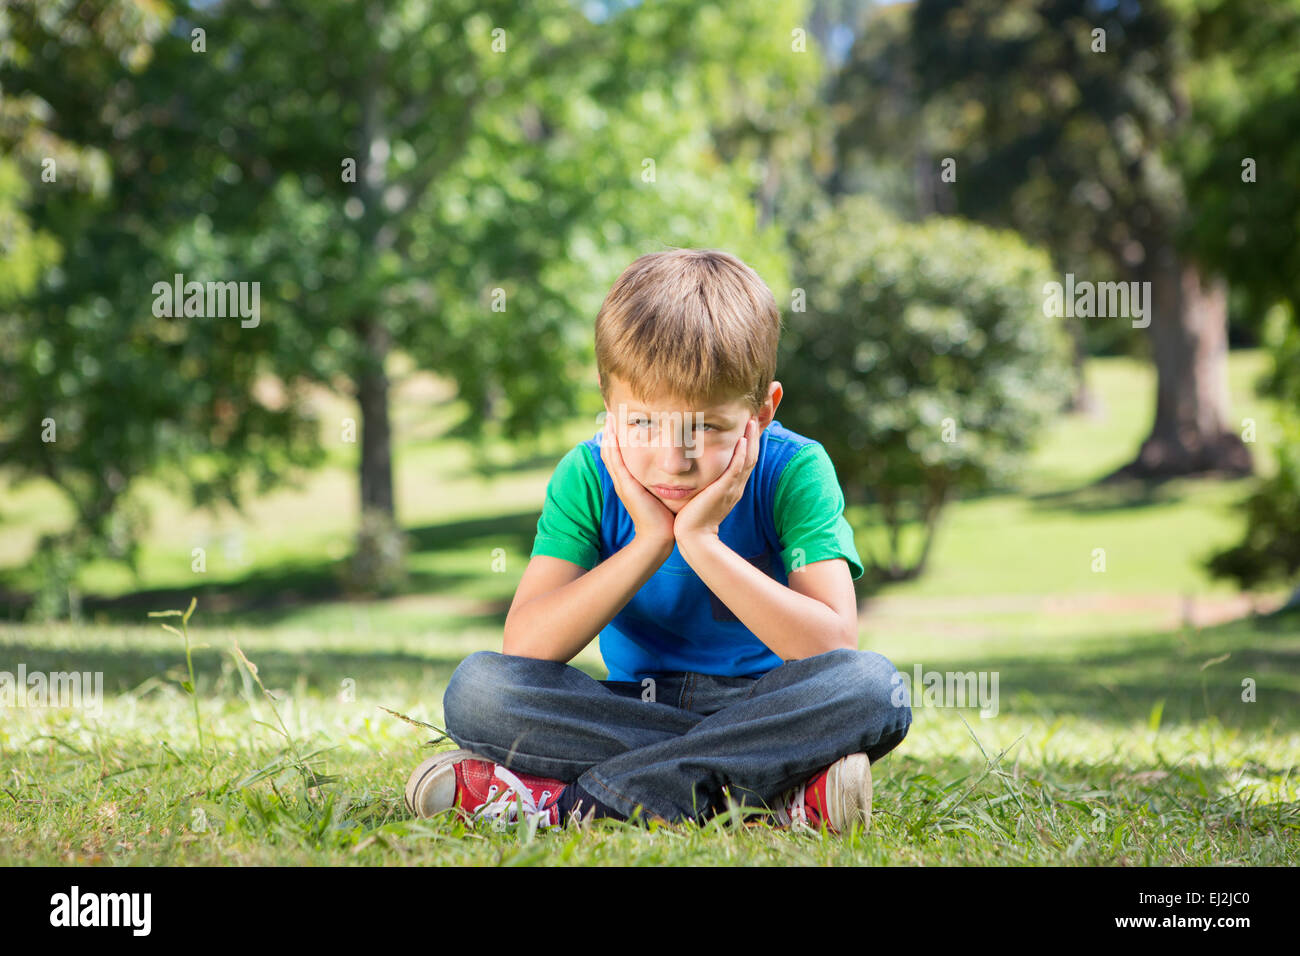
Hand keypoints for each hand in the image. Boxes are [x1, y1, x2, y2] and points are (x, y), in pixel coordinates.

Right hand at [600, 414, 676, 548]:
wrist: (661, 535)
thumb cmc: (666, 514)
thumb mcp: (663, 490)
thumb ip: (665, 477)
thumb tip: (676, 464)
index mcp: (631, 479)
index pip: (620, 452)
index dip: (618, 435)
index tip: (621, 416)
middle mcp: (623, 479)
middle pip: (611, 449)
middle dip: (610, 429)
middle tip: (610, 409)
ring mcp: (622, 482)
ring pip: (610, 452)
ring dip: (608, 433)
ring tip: (609, 414)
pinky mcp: (625, 486)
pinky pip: (615, 461)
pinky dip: (612, 445)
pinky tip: (612, 431)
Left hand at [673, 418, 759, 540]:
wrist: (693, 537)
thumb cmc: (691, 519)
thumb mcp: (700, 497)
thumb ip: (703, 485)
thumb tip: (694, 474)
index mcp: (731, 488)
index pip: (744, 462)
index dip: (747, 445)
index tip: (746, 429)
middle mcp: (736, 487)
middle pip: (751, 458)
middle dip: (753, 438)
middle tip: (753, 419)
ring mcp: (732, 489)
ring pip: (747, 460)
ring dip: (750, 440)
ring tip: (750, 423)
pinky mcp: (724, 491)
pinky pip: (737, 469)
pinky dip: (741, 454)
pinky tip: (742, 440)